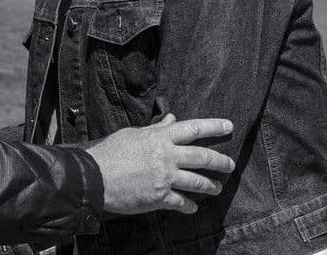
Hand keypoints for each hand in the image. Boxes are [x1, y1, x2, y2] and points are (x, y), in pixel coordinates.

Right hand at [86, 113, 234, 214]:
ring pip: (196, 181)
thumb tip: (171, 119)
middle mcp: (167, 156)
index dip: (214, 126)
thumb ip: (155, 129)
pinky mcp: (159, 197)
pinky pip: (180, 202)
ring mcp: (164, 178)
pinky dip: (188, 206)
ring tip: (217, 188)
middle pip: (202, 157)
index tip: (229, 126)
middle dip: (220, 161)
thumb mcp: (133, 134)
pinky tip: (192, 208)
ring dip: (210, 186)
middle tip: (231, 164)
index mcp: (160, 138)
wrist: (95, 177)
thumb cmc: (111, 152)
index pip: (193, 128)